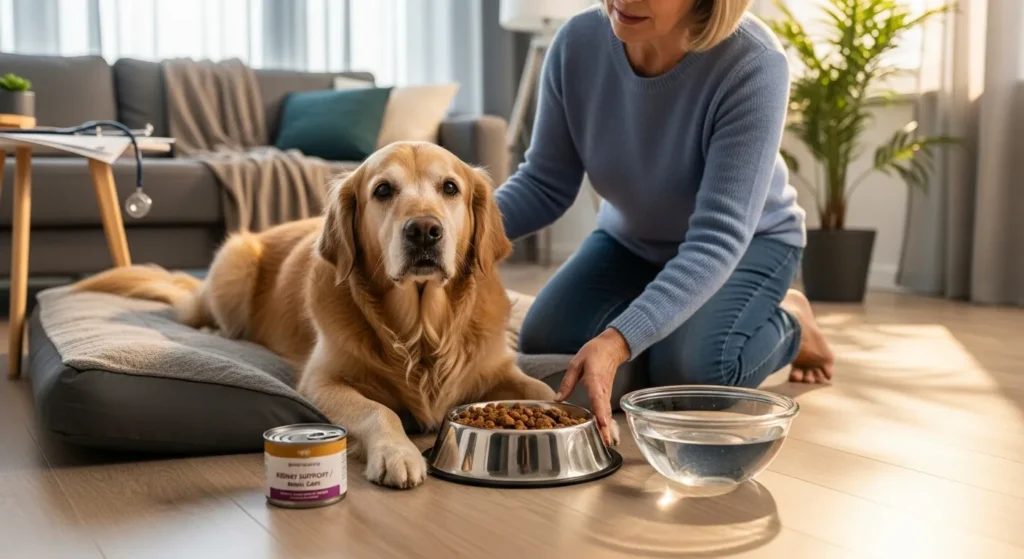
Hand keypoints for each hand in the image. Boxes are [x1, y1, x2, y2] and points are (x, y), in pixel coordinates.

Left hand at [556, 328, 630, 444]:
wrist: (611, 347)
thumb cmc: (594, 353)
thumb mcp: (576, 363)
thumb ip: (567, 382)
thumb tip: (558, 399)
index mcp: (595, 381)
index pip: (598, 400)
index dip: (600, 415)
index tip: (602, 427)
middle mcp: (603, 390)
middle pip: (604, 412)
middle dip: (605, 427)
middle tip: (604, 442)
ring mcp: (606, 393)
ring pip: (606, 413)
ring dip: (606, 427)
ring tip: (604, 441)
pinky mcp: (606, 394)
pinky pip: (606, 410)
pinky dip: (605, 421)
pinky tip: (602, 431)